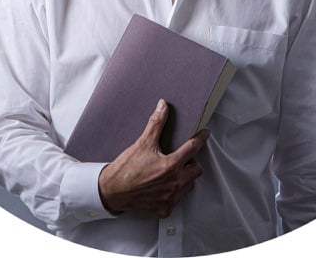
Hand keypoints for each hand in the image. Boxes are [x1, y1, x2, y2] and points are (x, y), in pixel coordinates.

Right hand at [98, 98, 208, 218]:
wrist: (111, 190)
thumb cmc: (126, 168)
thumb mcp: (142, 142)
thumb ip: (156, 123)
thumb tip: (163, 106)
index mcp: (170, 166)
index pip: (193, 148)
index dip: (200, 138)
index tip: (204, 133)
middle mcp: (173, 184)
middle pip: (196, 169)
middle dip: (192, 161)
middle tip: (183, 156)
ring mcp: (170, 198)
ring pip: (189, 185)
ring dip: (185, 177)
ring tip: (174, 170)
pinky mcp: (165, 209)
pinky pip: (178, 199)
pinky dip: (175, 191)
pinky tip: (165, 185)